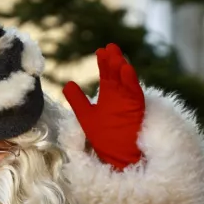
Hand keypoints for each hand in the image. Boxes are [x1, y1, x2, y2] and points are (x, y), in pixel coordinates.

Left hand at [63, 44, 144, 170]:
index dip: (104, 62)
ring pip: (126, 80)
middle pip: (117, 74)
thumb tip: (67, 84)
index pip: (107, 75)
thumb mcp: (86, 116)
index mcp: (109, 95)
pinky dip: (131, 82)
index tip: (101, 50)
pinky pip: (134, 93)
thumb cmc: (105, 138)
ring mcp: (129, 102)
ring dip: (122, 68)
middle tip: (110, 47)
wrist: (119, 156)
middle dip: (114, 61)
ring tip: (116, 57)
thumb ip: (77, 101)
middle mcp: (120, 96)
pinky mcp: (136, 109)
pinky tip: (127, 69)